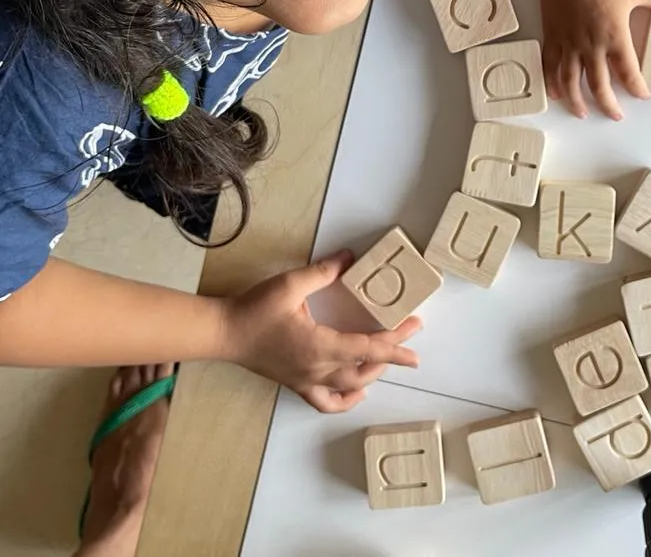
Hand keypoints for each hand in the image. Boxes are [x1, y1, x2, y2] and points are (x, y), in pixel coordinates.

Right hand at [222, 250, 420, 412]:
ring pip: (350, 387)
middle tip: (408, 332)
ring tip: (387, 356)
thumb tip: (350, 258)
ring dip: (373, 373)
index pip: (368, 348)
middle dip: (392, 353)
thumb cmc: (255, 309)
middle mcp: (318, 370)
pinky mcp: (296, 384)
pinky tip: (357, 391)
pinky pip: (326, 402)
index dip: (396, 343)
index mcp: (320, 347)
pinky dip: (346, 401)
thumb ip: (324, 272)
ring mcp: (307, 381)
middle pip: (365, 368)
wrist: (224, 333)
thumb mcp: (291, 284)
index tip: (416, 333)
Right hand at [540, 0, 650, 120]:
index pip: (628, 72)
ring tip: (582, 113)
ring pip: (570, 82)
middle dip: (608, 105)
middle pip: (598, 86)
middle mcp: (590, 45)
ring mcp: (568, 43)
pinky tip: (556, 93)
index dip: (636, 88)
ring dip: (576, 101)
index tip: (642, 96)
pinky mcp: (552, 37)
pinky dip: (552, 83)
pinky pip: (550, 66)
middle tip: (616, 115)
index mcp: (614, 35)